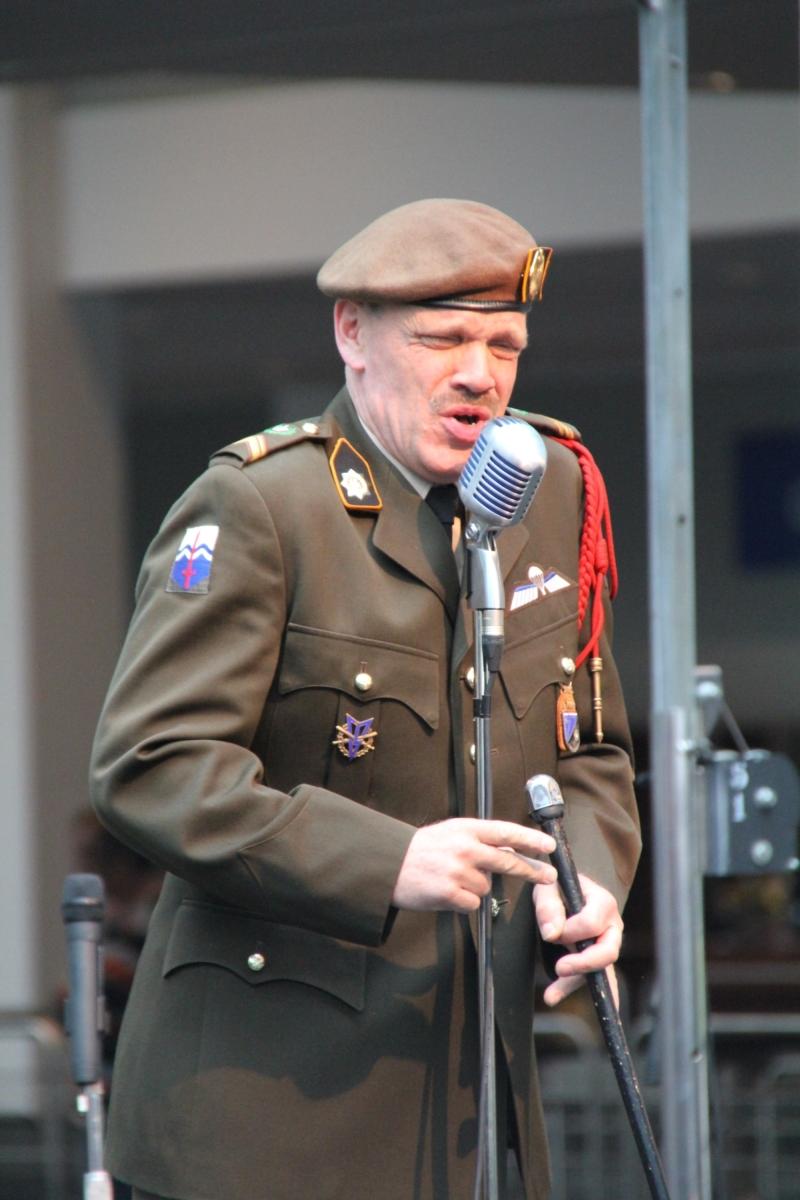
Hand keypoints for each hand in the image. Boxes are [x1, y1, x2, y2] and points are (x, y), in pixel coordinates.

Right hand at [392, 818, 556, 912]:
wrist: (391, 865)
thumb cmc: (422, 849)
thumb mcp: (451, 833)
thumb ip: (479, 839)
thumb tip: (509, 848)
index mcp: (466, 829)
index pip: (505, 832)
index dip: (529, 839)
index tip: (548, 846)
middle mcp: (465, 848)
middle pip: (507, 861)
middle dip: (531, 870)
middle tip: (549, 876)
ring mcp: (459, 872)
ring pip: (486, 887)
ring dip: (474, 888)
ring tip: (451, 880)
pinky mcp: (451, 894)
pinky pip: (473, 904)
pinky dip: (463, 902)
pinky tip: (446, 892)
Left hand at [533, 874, 622, 1007]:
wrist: (560, 889)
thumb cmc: (558, 885)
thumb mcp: (548, 887)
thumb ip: (549, 905)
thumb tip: (552, 932)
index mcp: (603, 903)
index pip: (592, 923)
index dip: (571, 931)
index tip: (551, 931)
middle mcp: (611, 925)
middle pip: (608, 951)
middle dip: (584, 963)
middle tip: (559, 967)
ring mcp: (606, 944)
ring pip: (600, 970)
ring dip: (574, 982)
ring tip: (550, 994)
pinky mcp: (595, 958)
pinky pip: (590, 978)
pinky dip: (570, 988)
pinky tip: (554, 997)